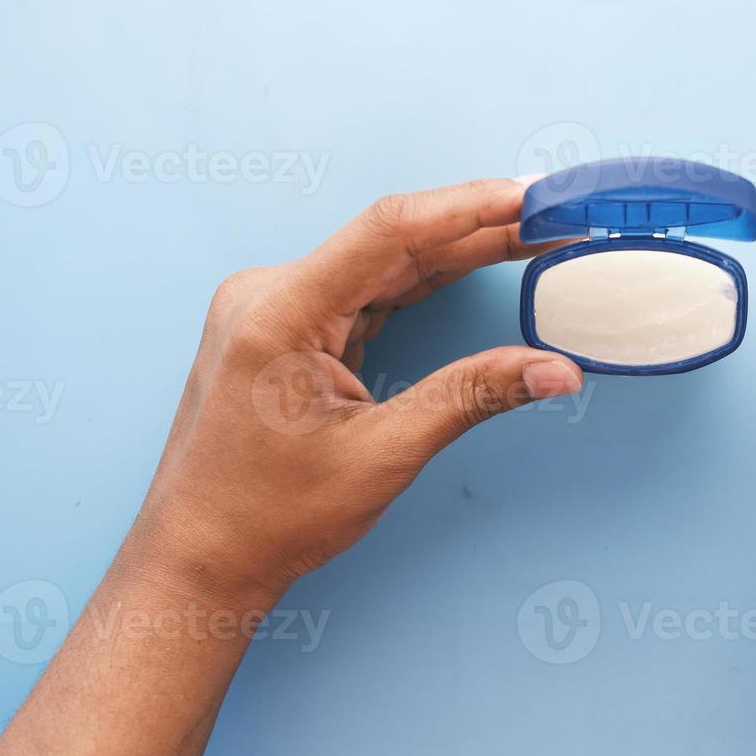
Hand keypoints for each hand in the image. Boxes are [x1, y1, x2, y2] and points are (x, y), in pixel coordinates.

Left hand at [119, 177, 582, 608]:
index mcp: (279, 311)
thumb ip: (472, 396)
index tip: (530, 197)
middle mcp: (269, 294)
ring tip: (528, 238)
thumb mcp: (384, 453)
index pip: (389, 231)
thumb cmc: (269, 515)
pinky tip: (470, 269)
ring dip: (454, 253)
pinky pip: (363, 292)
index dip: (468, 207)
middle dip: (476, 229)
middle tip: (550, 217)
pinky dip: (419, 285)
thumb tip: (555, 369)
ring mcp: (273, 308)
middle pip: (391, 242)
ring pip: (380, 264)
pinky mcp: (284, 329)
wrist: (200, 557)